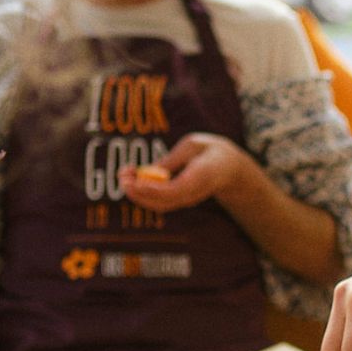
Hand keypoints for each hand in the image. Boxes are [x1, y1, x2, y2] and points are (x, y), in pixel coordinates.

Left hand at [119, 132, 262, 212]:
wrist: (229, 169)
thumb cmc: (210, 151)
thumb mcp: (192, 145)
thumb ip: (172, 160)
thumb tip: (149, 172)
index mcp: (202, 176)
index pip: (175, 190)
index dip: (153, 189)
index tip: (135, 181)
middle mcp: (194, 193)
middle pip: (164, 202)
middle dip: (139, 193)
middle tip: (122, 176)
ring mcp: (188, 200)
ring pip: (159, 205)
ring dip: (138, 193)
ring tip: (123, 174)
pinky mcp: (180, 201)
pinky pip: (160, 202)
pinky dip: (143, 193)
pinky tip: (132, 177)